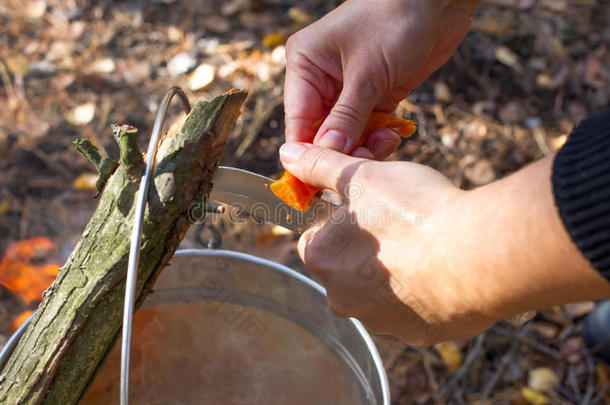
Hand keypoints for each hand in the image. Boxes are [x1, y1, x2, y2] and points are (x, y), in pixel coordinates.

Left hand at [279, 143, 609, 344]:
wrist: (476, 254)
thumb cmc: (414, 212)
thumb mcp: (362, 176)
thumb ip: (320, 166)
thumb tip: (288, 155)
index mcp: (321, 259)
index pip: (317, 237)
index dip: (342, 219)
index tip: (369, 208)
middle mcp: (342, 298)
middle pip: (348, 267)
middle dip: (369, 248)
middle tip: (402, 224)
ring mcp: (381, 321)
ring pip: (381, 291)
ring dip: (397, 272)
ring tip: (428, 244)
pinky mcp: (417, 334)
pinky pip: (415, 310)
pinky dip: (425, 292)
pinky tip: (445, 270)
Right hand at [284, 0, 477, 158]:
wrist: (437, 1)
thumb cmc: (395, 20)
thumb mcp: (367, 73)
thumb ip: (346, 119)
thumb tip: (326, 157)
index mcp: (305, 66)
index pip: (297, 121)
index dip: (306, 153)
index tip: (315, 183)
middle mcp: (321, 79)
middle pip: (321, 132)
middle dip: (341, 150)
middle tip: (362, 164)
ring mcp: (349, 89)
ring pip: (346, 134)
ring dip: (364, 146)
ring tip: (385, 141)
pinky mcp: (374, 95)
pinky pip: (368, 128)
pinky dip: (379, 137)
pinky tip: (393, 135)